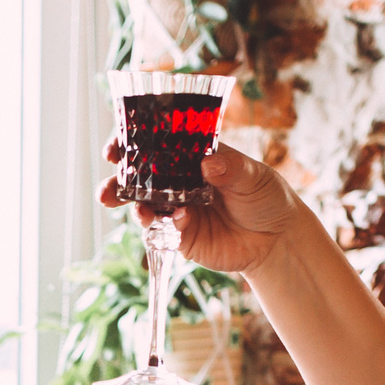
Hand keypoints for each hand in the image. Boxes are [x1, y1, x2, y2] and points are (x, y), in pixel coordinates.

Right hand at [98, 140, 307, 276]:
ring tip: (137, 209)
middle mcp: (178, 183)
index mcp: (191, 158)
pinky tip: (180, 221)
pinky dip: (167, 225)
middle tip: (107, 188)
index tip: (115, 147)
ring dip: (135, 208)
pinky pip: (165, 232)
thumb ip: (230, 168)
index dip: (131, 144)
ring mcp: (177, 211)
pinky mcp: (182, 238)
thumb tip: (207, 162)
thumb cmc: (266, 198)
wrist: (277, 240)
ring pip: (144, 207)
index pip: (154, 145)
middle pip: (139, 179)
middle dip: (118, 182)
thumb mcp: (253, 176)